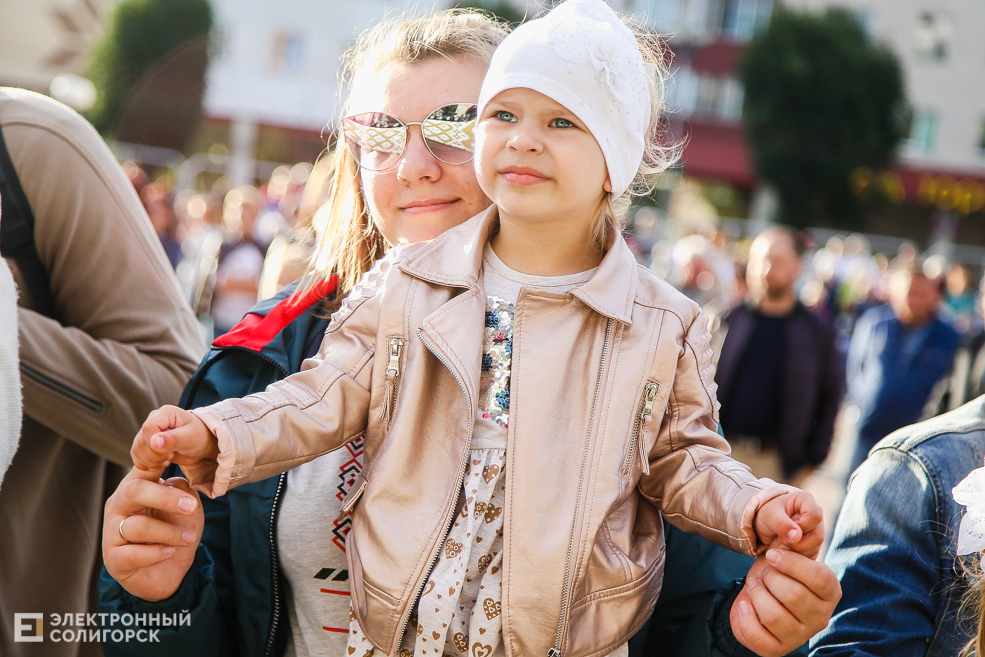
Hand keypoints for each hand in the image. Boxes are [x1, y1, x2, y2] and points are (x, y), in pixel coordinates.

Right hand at [102, 465, 203, 601]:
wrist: (170, 572)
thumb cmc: (176, 531)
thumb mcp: (186, 506)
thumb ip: (180, 489)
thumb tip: (173, 480)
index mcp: (137, 486)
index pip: (142, 465)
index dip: (153, 455)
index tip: (170, 450)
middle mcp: (119, 505)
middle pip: (135, 491)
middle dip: (166, 498)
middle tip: (192, 506)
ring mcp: (112, 532)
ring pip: (138, 526)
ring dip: (170, 533)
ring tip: (189, 539)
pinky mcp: (113, 559)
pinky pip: (132, 554)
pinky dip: (156, 553)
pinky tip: (169, 552)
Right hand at [131, 405, 217, 472]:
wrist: (201, 444)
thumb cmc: (200, 436)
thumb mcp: (190, 437)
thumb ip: (173, 439)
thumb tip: (154, 442)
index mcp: (165, 413)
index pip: (148, 428)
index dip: (155, 444)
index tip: (170, 453)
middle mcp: (153, 420)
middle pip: (141, 441)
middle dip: (154, 456)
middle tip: (171, 458)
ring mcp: (148, 432)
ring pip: (137, 450)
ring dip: (150, 461)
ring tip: (168, 461)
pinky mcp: (146, 444)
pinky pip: (136, 456)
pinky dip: (146, 464)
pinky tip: (160, 465)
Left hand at [730, 549, 841, 656]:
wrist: (758, 596)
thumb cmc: (777, 572)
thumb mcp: (785, 555)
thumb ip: (791, 544)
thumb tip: (791, 532)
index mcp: (829, 592)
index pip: (819, 577)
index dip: (791, 563)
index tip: (770, 555)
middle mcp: (821, 617)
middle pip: (794, 595)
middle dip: (769, 578)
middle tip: (762, 573)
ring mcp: (801, 636)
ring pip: (774, 616)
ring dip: (756, 595)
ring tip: (754, 586)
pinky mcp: (778, 648)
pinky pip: (759, 637)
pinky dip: (745, 617)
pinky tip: (745, 604)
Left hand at [755, 490, 823, 557]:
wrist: (763, 527)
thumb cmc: (767, 515)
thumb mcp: (770, 516)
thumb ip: (782, 524)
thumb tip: (796, 536)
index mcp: (807, 502)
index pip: (815, 516)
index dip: (803, 526)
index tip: (787, 531)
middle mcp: (816, 518)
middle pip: (817, 536)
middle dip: (798, 543)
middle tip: (781, 541)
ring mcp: (816, 533)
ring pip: (815, 548)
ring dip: (796, 552)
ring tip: (781, 545)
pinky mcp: (813, 547)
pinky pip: (810, 557)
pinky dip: (796, 558)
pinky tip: (785, 552)